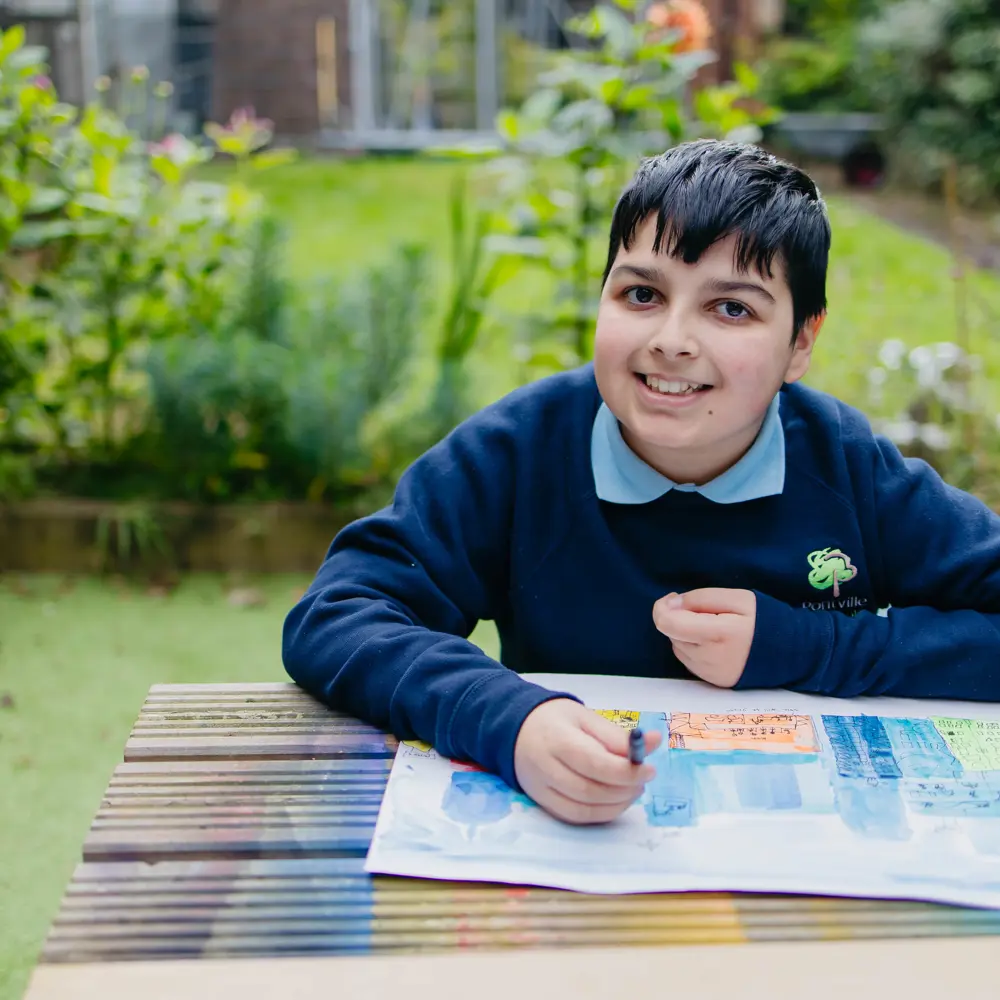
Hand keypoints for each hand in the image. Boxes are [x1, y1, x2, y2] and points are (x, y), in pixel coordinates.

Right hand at [514, 699, 660, 824]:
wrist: (514, 729)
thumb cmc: (555, 720)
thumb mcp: (585, 717)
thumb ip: (618, 735)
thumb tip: (655, 742)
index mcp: (557, 739)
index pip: (594, 763)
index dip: (626, 771)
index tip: (649, 769)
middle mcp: (545, 767)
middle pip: (590, 790)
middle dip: (624, 789)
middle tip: (642, 779)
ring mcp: (540, 789)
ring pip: (583, 809)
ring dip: (616, 804)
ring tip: (632, 789)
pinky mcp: (542, 803)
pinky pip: (574, 817)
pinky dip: (600, 814)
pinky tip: (614, 801)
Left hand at [653, 588, 755, 688]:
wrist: (791, 653)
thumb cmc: (765, 619)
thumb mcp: (737, 597)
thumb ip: (700, 598)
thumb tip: (673, 604)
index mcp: (718, 633)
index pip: (668, 623)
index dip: (662, 607)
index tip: (673, 598)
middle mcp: (709, 658)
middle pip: (672, 633)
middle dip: (679, 618)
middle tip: (703, 610)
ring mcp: (710, 673)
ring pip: (678, 647)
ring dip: (685, 633)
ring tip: (712, 626)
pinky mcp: (712, 682)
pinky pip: (689, 660)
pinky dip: (693, 647)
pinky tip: (714, 641)